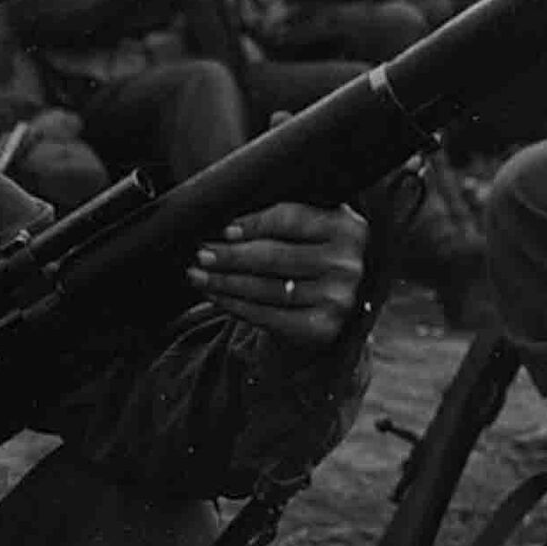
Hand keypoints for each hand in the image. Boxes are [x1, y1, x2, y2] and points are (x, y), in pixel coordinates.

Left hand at [189, 200, 367, 346]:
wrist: (327, 311)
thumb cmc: (309, 259)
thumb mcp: (310, 233)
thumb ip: (284, 219)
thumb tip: (224, 216)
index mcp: (349, 228)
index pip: (292, 219)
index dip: (253, 223)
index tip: (222, 229)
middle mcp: (349, 264)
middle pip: (276, 256)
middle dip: (231, 255)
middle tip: (201, 252)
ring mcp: (338, 300)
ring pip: (267, 288)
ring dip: (225, 281)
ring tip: (197, 274)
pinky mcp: (322, 329)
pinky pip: (267, 315)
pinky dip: (234, 305)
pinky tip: (214, 295)